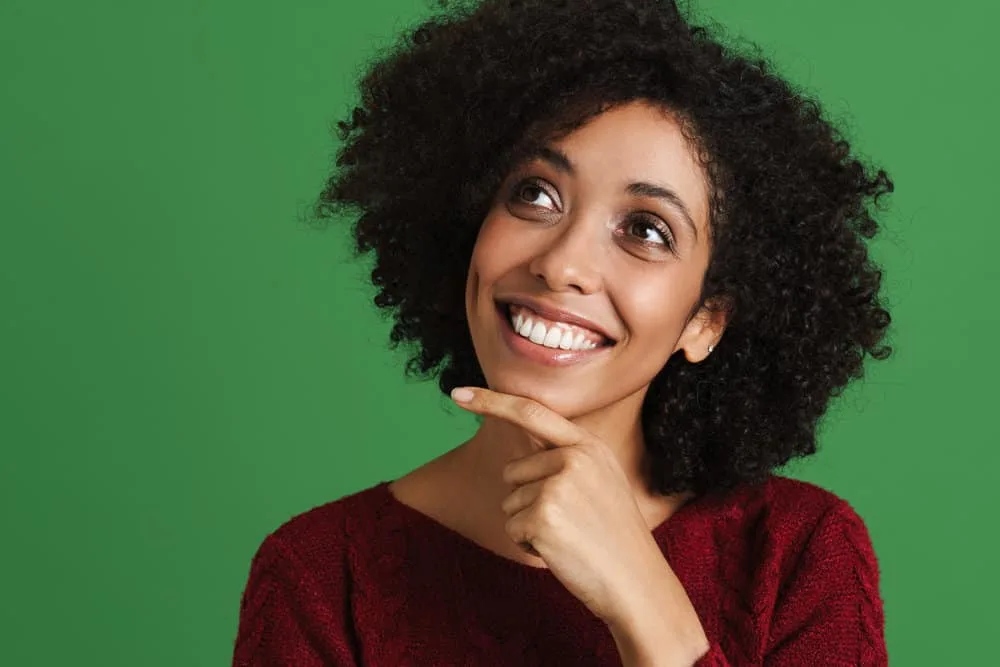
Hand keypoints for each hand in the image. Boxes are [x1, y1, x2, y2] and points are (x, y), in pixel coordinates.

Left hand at [450, 386, 679, 627]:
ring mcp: (557, 487)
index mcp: (588, 446)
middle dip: (529, 500)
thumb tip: (521, 460)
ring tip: (570, 537)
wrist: (636, 582)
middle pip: (514, 472)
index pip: (531, 412)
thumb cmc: (614, 538)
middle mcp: (573, 459)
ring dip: (530, 525)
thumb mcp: (602, 481)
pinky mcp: (542, 517)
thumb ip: (568, 459)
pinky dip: (529, 545)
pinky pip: (512, 529)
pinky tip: (561, 552)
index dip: (491, 401)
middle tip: (570, 523)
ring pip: (511, 502)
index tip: (458, 393)